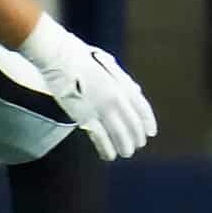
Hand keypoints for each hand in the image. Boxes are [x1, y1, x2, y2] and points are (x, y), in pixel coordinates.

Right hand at [18, 13, 156, 159]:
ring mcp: (102, 107)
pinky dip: (107, 149)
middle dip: (137, 137)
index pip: (142, 108)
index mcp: (123, 84)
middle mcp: (117, 97)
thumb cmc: (81, 56)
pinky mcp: (85, 116)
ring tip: (126, 153)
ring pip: (120, 134)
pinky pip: (101, 138)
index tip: (151, 133)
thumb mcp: (109, 64)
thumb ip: (122, 79)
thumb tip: (135, 90)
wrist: (60, 56)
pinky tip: (109, 156)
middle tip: (137, 145)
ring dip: (125, 146)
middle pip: (133, 124)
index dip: (148, 122)